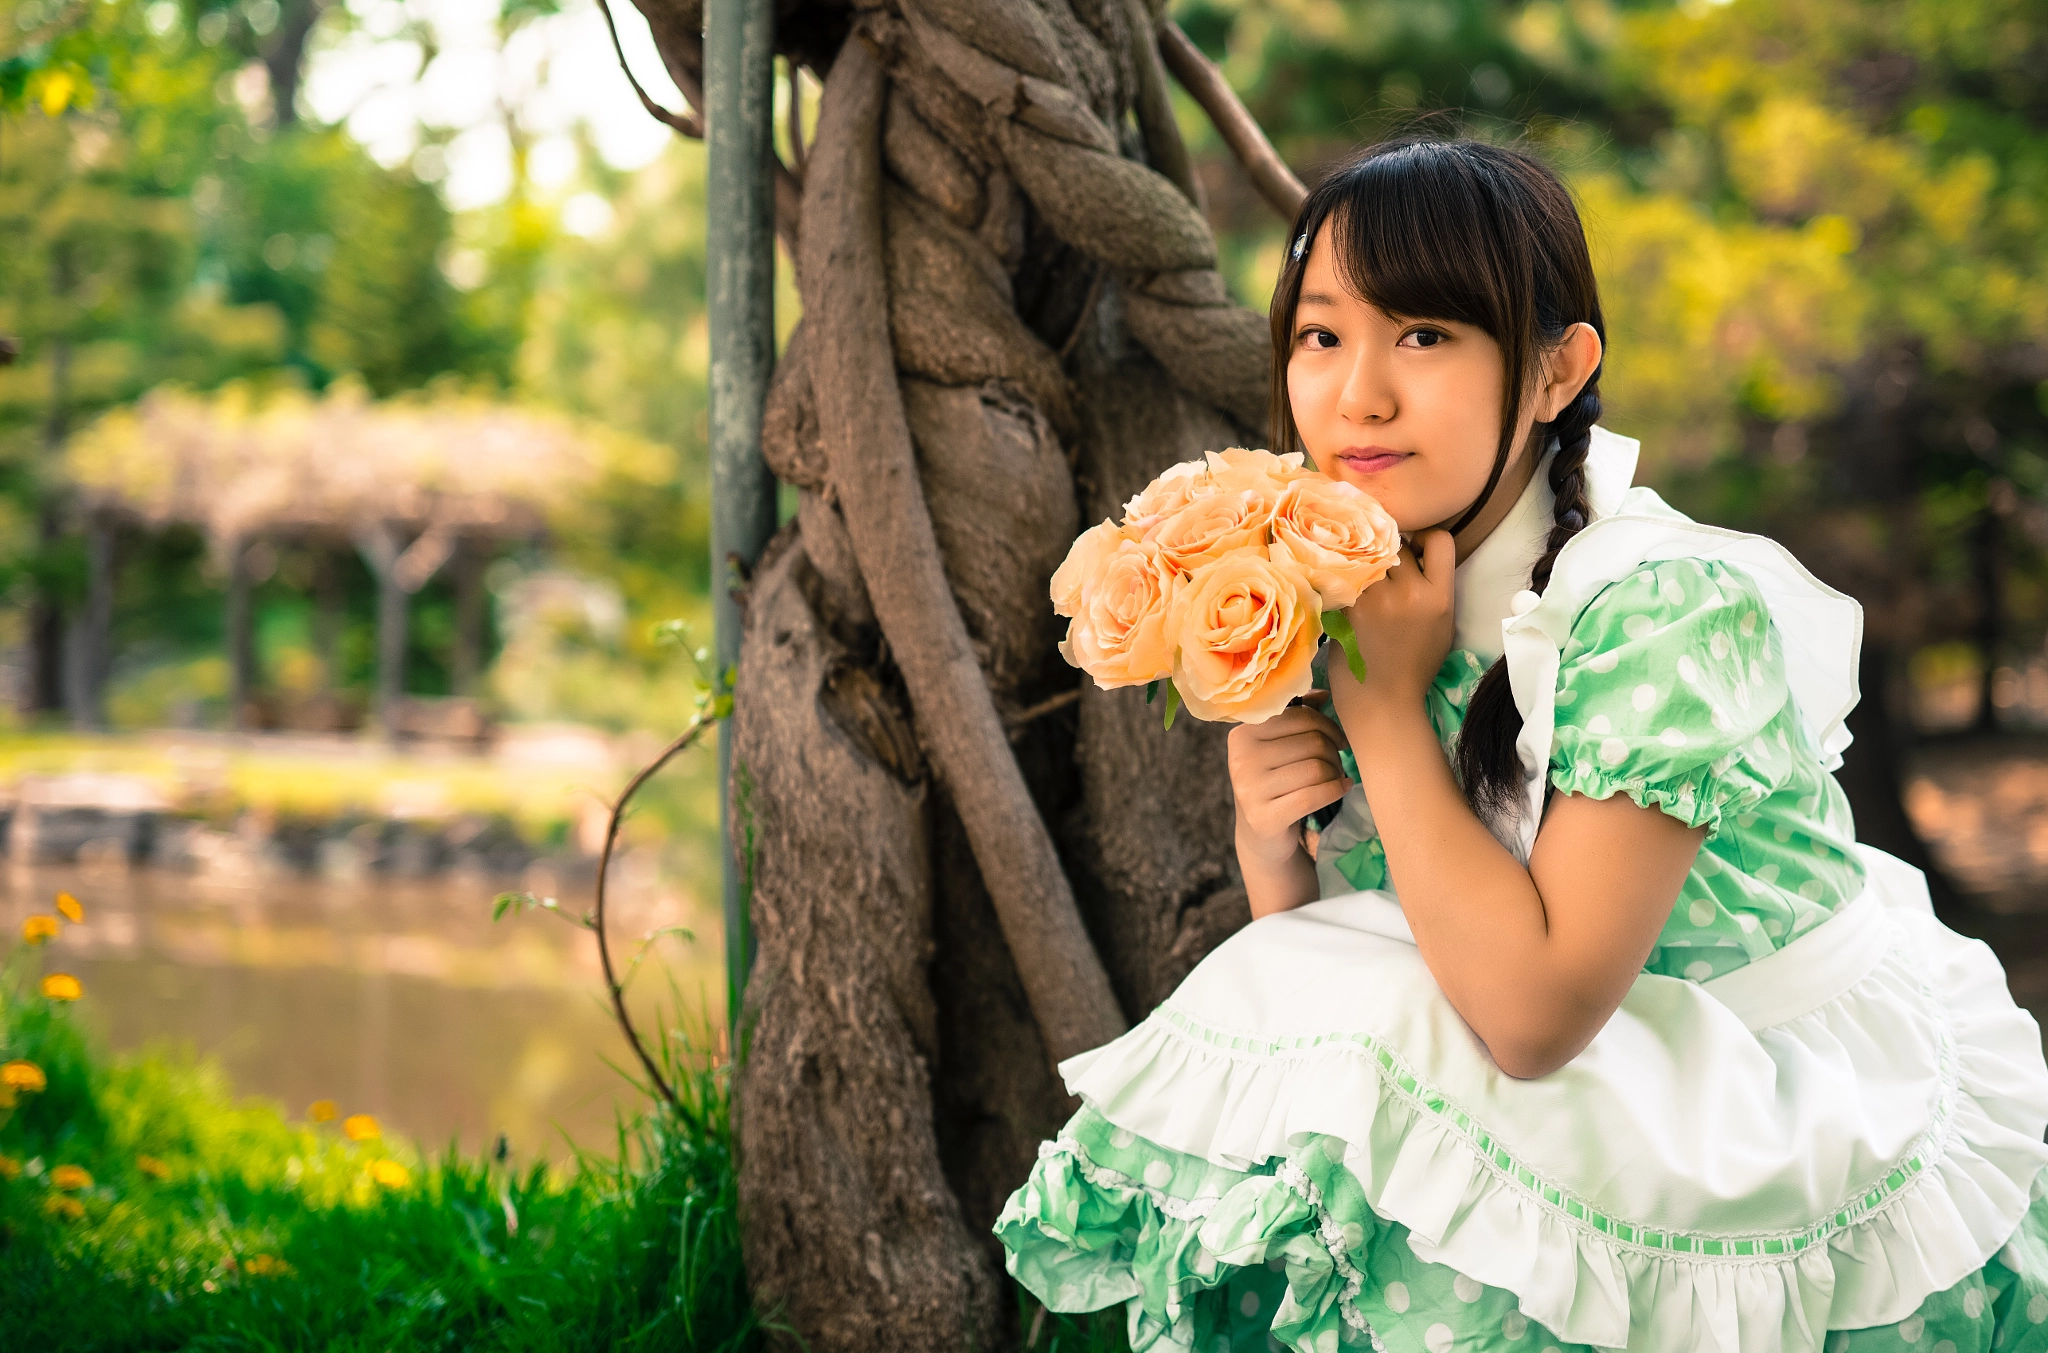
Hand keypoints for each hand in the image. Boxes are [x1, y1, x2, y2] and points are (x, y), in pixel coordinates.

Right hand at [1229, 691, 1352, 863]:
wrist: (1261, 836)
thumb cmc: (1275, 783)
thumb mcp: (1279, 748)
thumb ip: (1297, 717)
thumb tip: (1323, 694)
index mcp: (1242, 735)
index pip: (1299, 716)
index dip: (1328, 726)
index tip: (1339, 740)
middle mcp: (1241, 759)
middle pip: (1312, 742)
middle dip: (1334, 753)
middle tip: (1337, 764)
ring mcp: (1249, 790)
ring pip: (1316, 768)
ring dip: (1336, 773)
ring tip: (1336, 778)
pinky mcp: (1264, 818)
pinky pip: (1314, 795)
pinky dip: (1337, 790)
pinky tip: (1343, 788)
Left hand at [1332, 529, 1455, 713]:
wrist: (1382, 701)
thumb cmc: (1413, 666)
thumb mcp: (1441, 625)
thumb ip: (1434, 589)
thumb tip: (1417, 554)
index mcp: (1440, 597)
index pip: (1440, 539)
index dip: (1425, 538)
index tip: (1415, 550)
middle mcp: (1411, 592)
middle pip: (1398, 542)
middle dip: (1388, 549)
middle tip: (1379, 566)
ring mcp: (1378, 599)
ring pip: (1369, 554)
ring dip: (1363, 561)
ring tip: (1358, 576)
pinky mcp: (1349, 607)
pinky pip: (1346, 573)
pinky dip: (1344, 576)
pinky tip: (1341, 587)